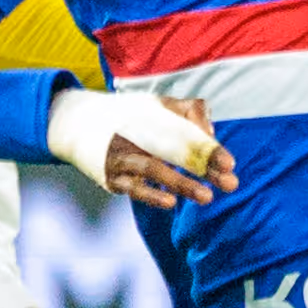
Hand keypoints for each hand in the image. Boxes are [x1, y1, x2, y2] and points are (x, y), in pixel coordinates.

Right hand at [48, 87, 235, 210]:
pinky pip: (132, 187)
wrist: (77, 123)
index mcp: (153, 116)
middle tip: (230, 182)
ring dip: (181, 184)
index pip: (186, 132)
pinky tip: (170, 203)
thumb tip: (211, 131)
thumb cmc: (130, 116)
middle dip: (202, 167)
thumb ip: (189, 112)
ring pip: (154, 171)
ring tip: (206, 197)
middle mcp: (137, 135)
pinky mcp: (111, 177)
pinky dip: (150, 195)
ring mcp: (122, 156)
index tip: (230, 163)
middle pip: (174, 152)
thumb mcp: (158, 104)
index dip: (209, 148)